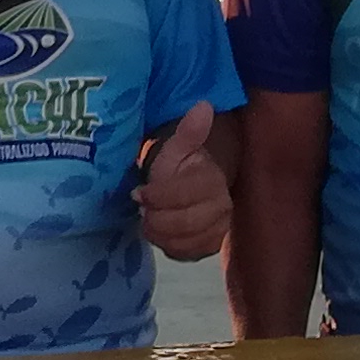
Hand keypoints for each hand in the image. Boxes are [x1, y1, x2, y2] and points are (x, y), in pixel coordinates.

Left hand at [137, 102, 229, 261]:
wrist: (193, 186)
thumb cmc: (181, 165)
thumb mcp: (179, 146)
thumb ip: (190, 130)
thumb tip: (203, 105)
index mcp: (213, 180)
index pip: (185, 193)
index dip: (158, 196)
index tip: (138, 193)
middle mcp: (221, 208)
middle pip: (185, 222)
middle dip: (156, 217)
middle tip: (140, 210)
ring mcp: (216, 231)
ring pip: (184, 241)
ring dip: (159, 232)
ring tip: (147, 219)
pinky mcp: (206, 248)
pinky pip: (185, 254)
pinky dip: (167, 246)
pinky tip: (157, 232)